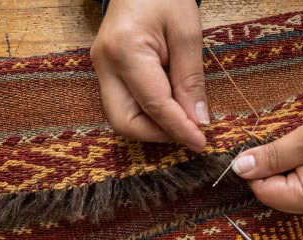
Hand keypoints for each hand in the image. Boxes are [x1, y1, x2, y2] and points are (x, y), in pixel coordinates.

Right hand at [90, 0, 207, 151]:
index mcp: (125, 50)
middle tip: (190, 130)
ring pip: (121, 118)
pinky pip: (124, 104)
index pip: (154, 105)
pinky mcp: (106, 71)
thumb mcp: (187, 33)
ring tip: (183, 114)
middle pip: (124, 122)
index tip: (200, 143)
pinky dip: (148, 113)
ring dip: (153, 125)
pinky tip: (170, 104)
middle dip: (158, 134)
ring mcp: (101, 69)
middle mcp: (105, 64)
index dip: (178, 129)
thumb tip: (198, 121)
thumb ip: (191, 80)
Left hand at [232, 102, 302, 214]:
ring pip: (285, 187)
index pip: (263, 192)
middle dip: (270, 168)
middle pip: (273, 193)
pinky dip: (294, 167)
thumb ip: (271, 157)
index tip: (261, 145)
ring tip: (300, 146)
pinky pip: (299, 183)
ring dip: (282, 166)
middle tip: (287, 143)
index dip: (255, 168)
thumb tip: (240, 168)